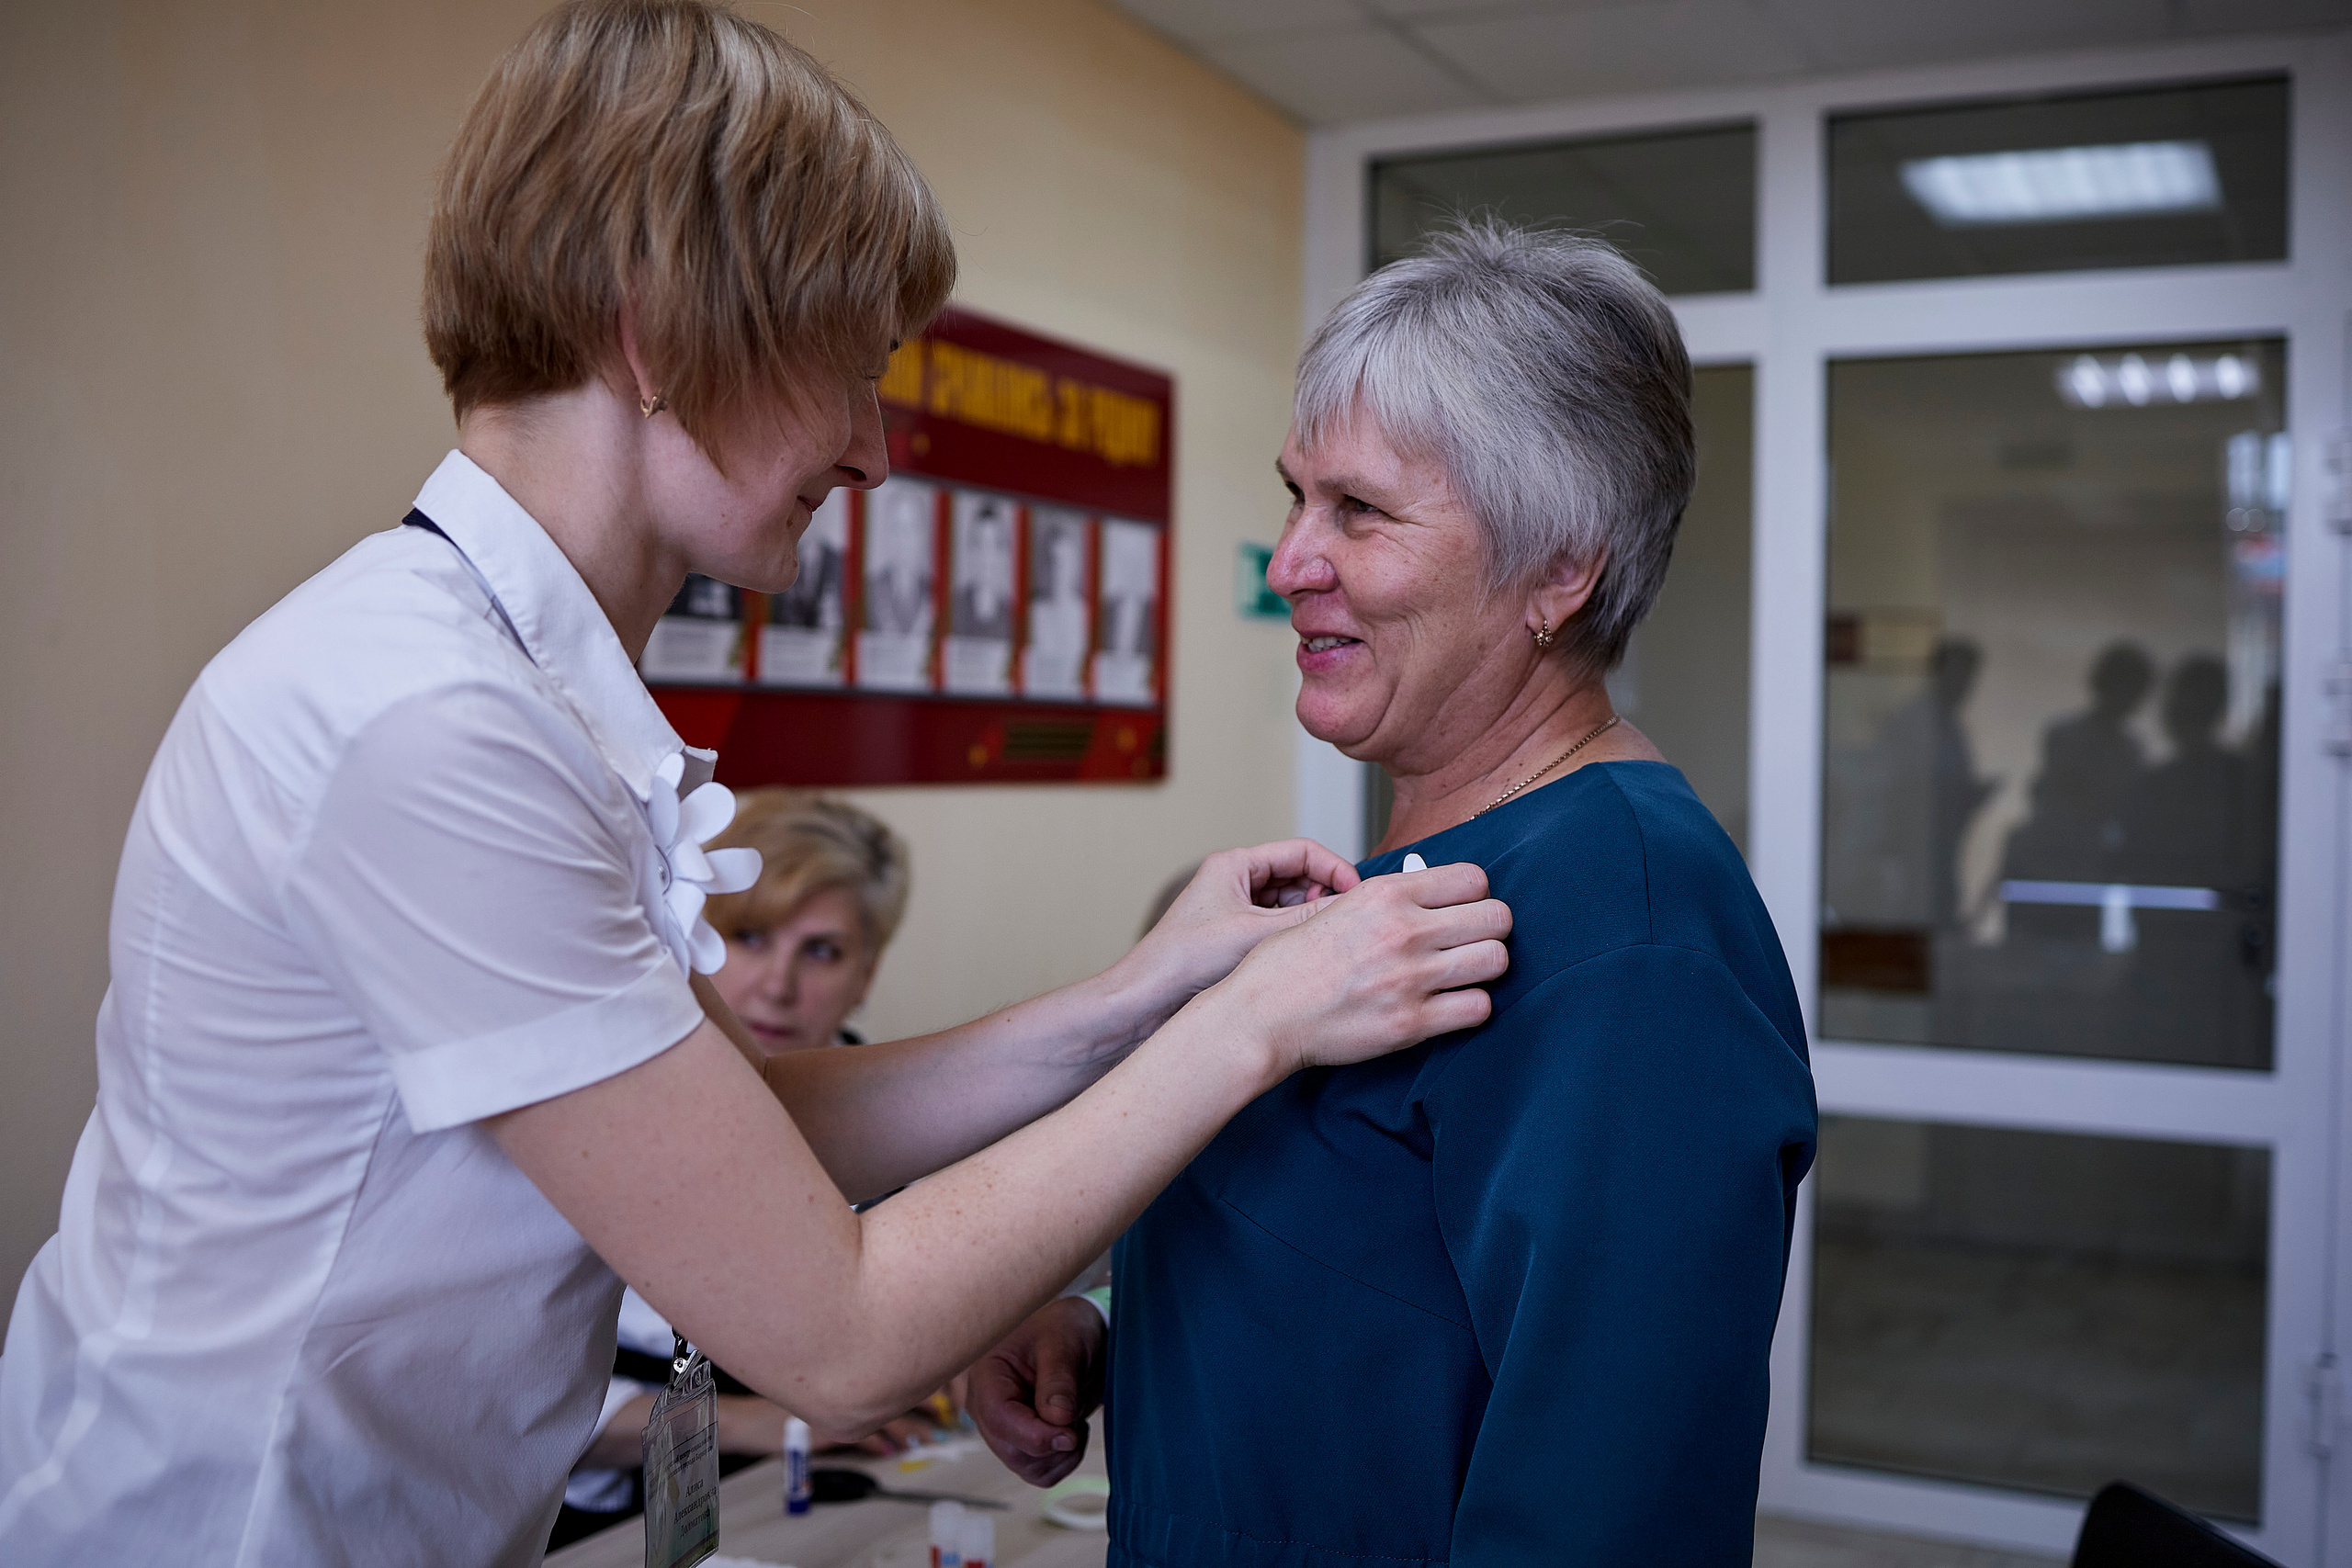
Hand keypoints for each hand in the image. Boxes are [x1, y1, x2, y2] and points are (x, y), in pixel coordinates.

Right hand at [967, 1296, 1106, 1486]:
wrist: (1076, 1337)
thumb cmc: (1064, 1329)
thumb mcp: (1065, 1344)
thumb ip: (1059, 1381)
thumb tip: (1057, 1421)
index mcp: (988, 1376)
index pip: (1000, 1419)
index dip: (1036, 1434)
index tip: (1070, 1432)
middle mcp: (987, 1408)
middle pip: (1013, 1451)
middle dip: (1053, 1442)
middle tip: (1075, 1411)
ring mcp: (1003, 1431)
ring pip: (1029, 1467)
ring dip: (1061, 1452)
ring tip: (1073, 1413)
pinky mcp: (1022, 1445)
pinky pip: (1042, 1473)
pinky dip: (1064, 1459)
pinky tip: (1071, 1427)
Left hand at [1119, 840, 1363, 1015]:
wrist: (1144, 1003)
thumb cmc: (1183, 961)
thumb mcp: (1256, 935)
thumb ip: (1308, 919)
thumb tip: (1354, 909)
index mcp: (1234, 865)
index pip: (1301, 851)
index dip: (1335, 869)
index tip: (1359, 892)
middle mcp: (1235, 883)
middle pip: (1299, 878)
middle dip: (1326, 896)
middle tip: (1349, 920)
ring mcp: (1235, 912)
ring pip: (1290, 906)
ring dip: (1311, 919)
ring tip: (1331, 940)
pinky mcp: (1235, 940)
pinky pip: (1278, 930)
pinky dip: (1296, 939)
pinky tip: (1310, 957)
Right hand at [1204, 859, 1510, 1076]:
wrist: (1262, 1016)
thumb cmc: (1290, 964)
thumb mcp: (1336, 908)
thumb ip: (1385, 898)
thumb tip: (1427, 888)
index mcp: (1384, 894)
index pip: (1473, 879)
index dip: (1474, 895)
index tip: (1463, 909)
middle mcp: (1403, 931)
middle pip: (1497, 917)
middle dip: (1491, 929)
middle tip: (1473, 941)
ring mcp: (1410, 978)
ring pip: (1496, 960)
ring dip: (1486, 967)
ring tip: (1465, 972)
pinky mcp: (1411, 1024)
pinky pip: (1478, 1008)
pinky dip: (1472, 1006)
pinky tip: (1452, 1004)